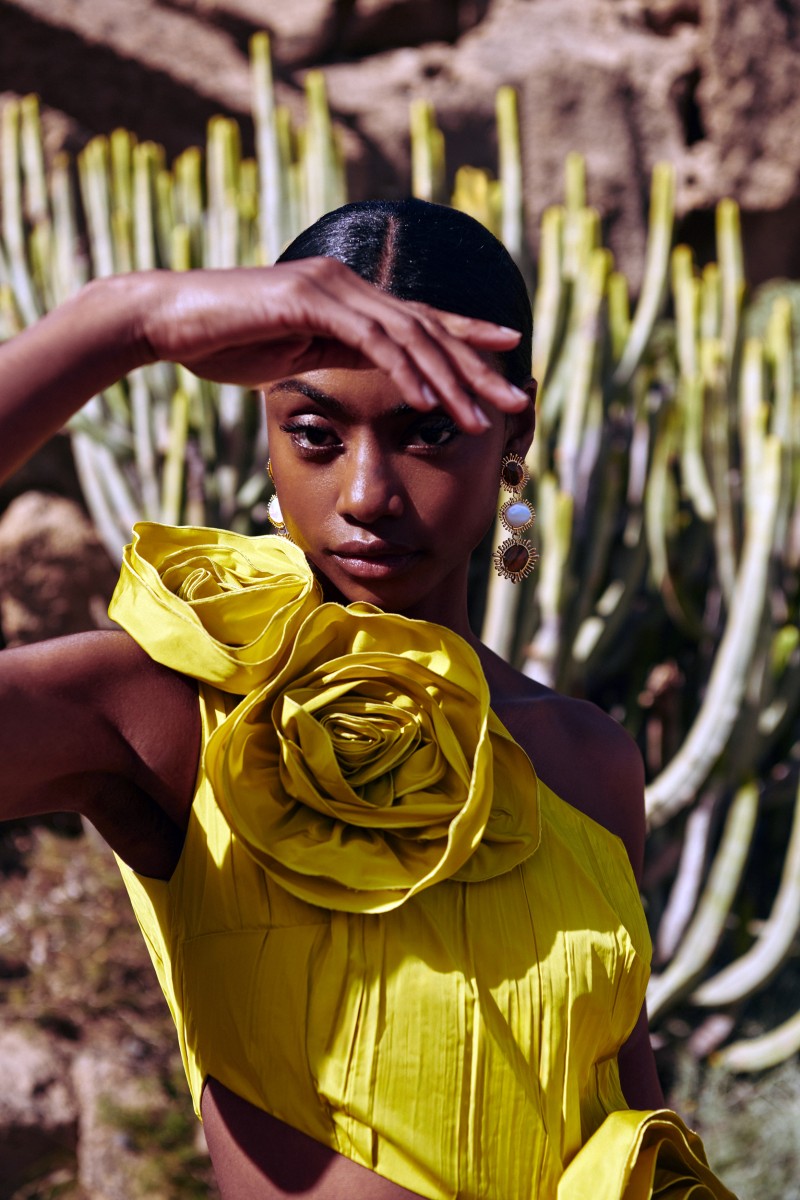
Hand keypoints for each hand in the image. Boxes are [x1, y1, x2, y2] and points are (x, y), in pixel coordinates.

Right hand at [139, 259, 528, 433]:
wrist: (168, 321)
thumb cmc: (224, 342)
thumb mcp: (295, 355)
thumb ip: (339, 356)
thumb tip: (375, 375)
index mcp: (349, 300)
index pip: (420, 322)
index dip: (467, 340)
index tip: (507, 359)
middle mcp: (349, 286)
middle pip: (428, 329)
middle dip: (477, 368)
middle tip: (517, 400)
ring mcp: (331, 288)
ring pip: (409, 336)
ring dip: (451, 380)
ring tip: (484, 417)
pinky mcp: (310, 300)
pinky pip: (371, 341)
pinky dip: (405, 371)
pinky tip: (430, 400)